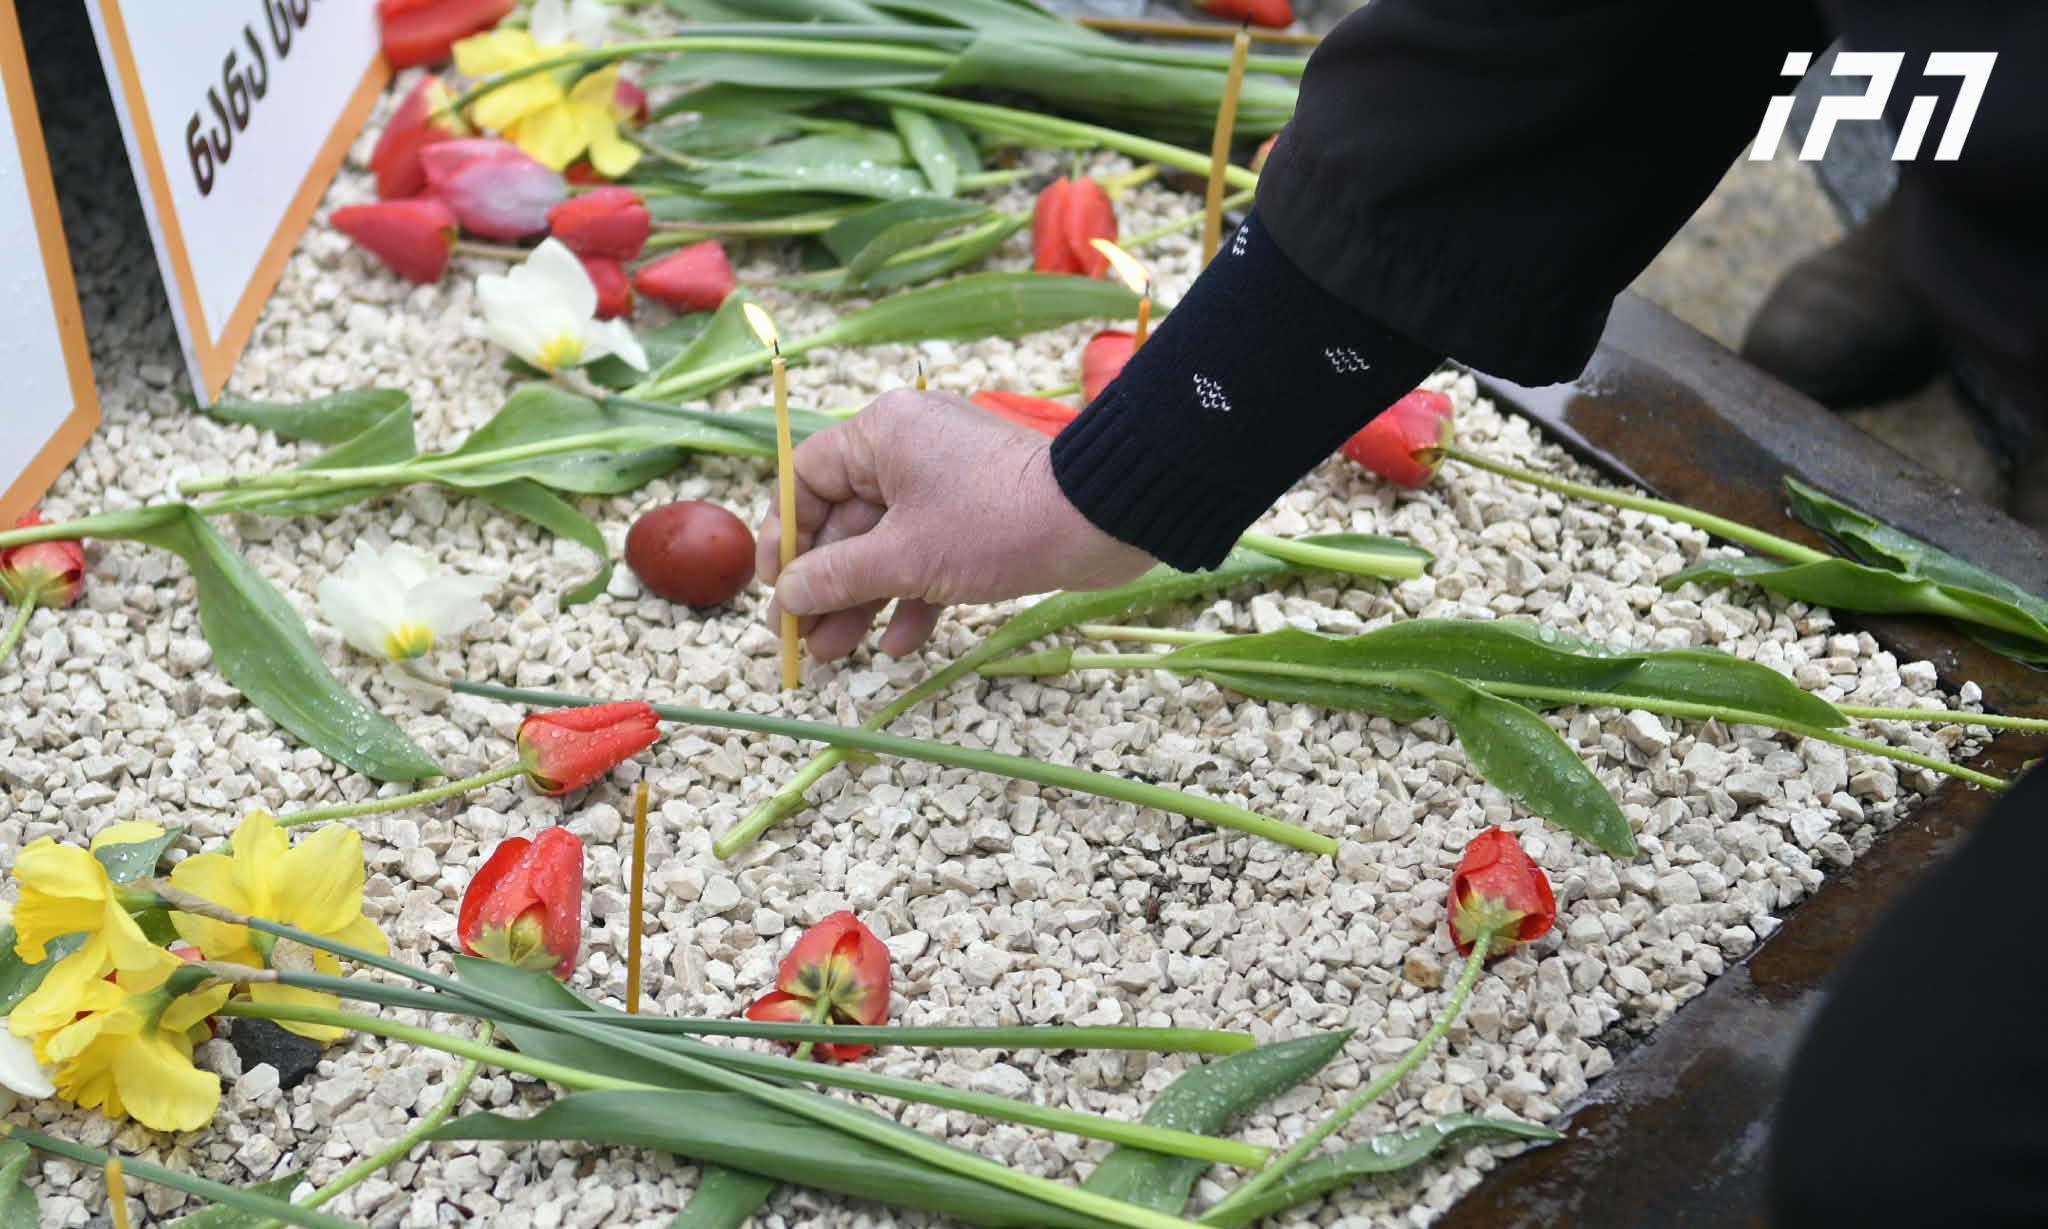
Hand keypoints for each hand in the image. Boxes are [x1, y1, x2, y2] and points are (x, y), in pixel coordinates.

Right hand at [757, 389, 1155, 659]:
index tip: (777, 586)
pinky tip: (899, 644)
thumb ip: (836, 577)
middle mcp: (910, 447)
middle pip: (845, 519)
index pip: (807, 477)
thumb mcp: (903, 557)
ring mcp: (947, 482)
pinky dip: (913, 596)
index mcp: (881, 433)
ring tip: (837, 653)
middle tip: (801, 637)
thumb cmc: (994, 524)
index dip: (784, 534)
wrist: (1100, 521)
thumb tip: (788, 595)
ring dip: (862, 599)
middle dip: (824, 583)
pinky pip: (930, 554)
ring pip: (887, 543)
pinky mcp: (979, 515)